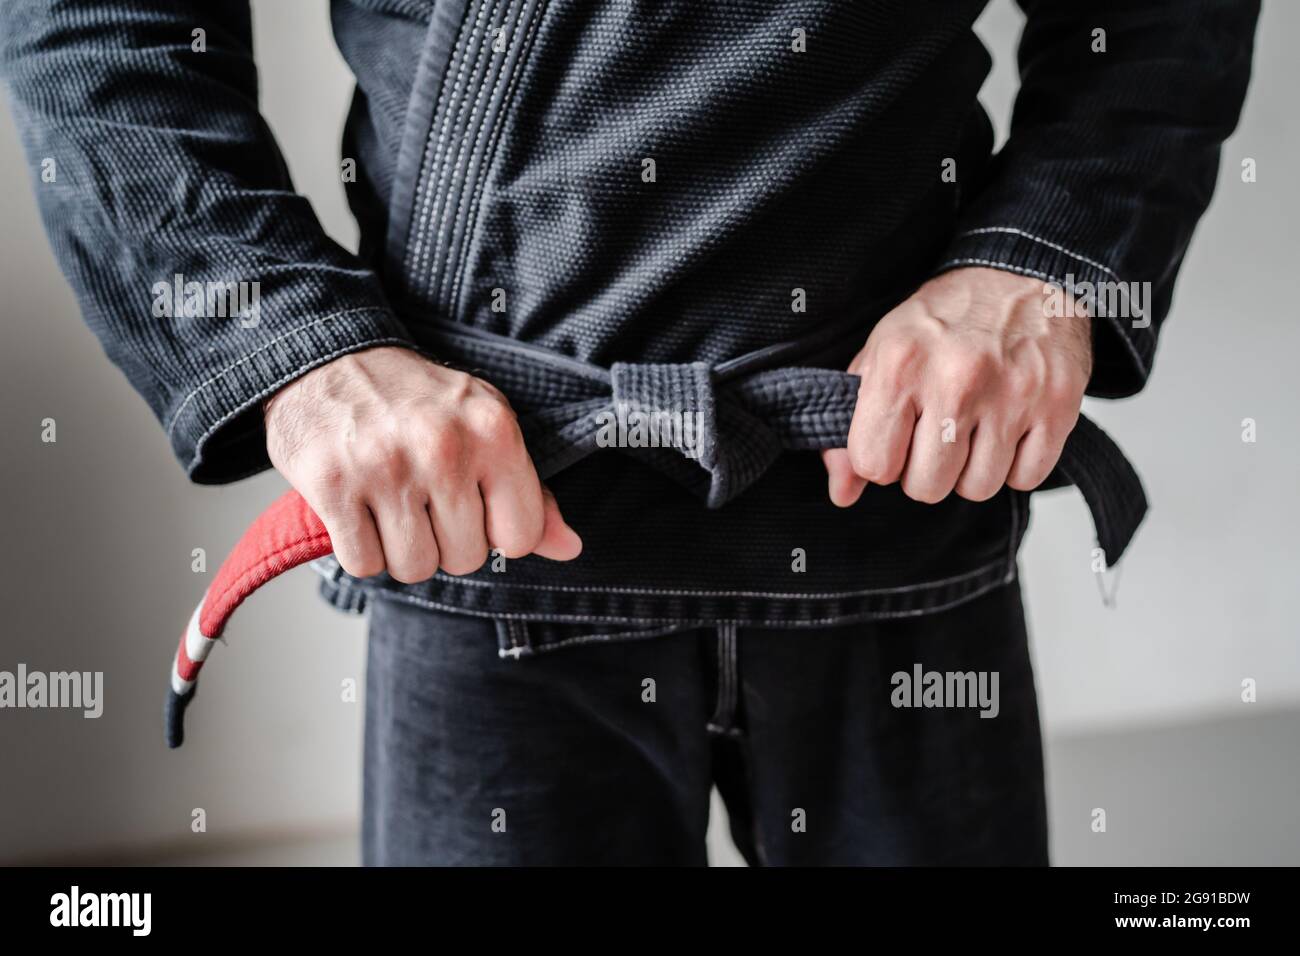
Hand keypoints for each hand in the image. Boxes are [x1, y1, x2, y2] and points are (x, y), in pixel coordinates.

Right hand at [265, 345, 581, 582]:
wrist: (331, 359)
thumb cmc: (418, 402)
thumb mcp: (486, 427)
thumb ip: (529, 492)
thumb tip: (570, 548)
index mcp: (494, 432)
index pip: (519, 537)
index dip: (495, 533)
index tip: (473, 508)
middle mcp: (444, 448)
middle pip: (464, 559)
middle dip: (444, 542)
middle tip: (423, 501)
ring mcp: (385, 467)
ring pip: (413, 568)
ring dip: (401, 551)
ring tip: (392, 507)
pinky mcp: (332, 485)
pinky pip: (363, 564)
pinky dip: (361, 550)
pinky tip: (361, 511)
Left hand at [823, 267, 1091, 506]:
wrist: (1018, 275)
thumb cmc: (942, 321)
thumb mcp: (879, 357)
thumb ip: (849, 429)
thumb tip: (843, 493)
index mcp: (900, 365)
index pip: (873, 464)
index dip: (882, 459)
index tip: (895, 438)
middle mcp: (955, 379)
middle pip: (927, 487)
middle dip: (926, 470)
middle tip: (936, 433)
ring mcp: (1012, 394)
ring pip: (978, 488)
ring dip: (971, 470)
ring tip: (972, 429)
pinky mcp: (1057, 406)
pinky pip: (1026, 478)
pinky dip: (1015, 465)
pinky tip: (1007, 430)